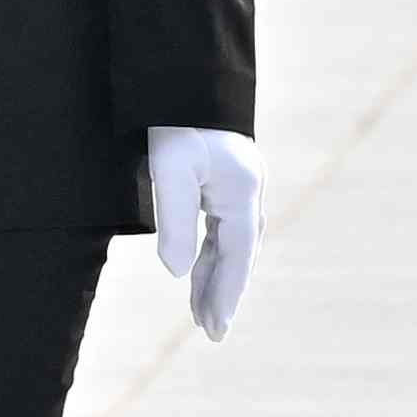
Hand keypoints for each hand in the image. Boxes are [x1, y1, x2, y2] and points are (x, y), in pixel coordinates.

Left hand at [145, 126, 261, 338]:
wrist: (186, 83)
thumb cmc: (177, 124)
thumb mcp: (169, 170)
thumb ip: (176, 223)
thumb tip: (176, 273)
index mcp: (242, 194)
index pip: (237, 255)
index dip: (227, 292)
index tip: (215, 326)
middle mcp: (247, 194)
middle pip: (240, 255)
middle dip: (225, 293)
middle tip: (213, 333)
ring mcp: (239, 189)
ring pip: (231, 246)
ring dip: (217, 278)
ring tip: (202, 314)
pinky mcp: (225, 185)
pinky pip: (222, 231)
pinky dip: (211, 256)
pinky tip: (196, 273)